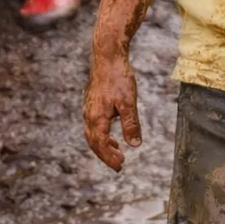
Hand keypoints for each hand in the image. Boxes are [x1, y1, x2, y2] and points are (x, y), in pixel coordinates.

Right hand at [84, 52, 141, 170]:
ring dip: (103, 145)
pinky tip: (111, 133)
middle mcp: (89, 115)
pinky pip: (93, 125)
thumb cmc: (118, 77)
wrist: (107, 57)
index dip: (109, 158)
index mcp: (96, 118)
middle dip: (106, 155)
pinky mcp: (91, 103)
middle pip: (94, 142)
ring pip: (92, 134)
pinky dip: (101, 134)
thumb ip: (131, 124)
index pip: (100, 145)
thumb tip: (135, 145)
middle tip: (119, 165)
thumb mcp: (129, 102)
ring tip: (117, 151)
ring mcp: (88, 109)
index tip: (120, 166)